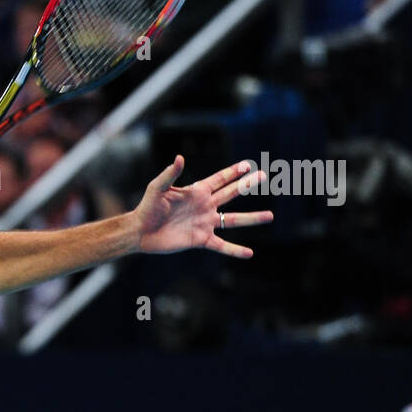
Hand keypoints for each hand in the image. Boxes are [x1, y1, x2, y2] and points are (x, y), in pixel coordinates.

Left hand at [134, 156, 271, 256]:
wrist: (140, 232)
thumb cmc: (147, 207)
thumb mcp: (157, 188)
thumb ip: (169, 174)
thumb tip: (179, 158)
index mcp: (196, 192)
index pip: (219, 179)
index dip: (233, 172)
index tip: (248, 165)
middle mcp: (204, 206)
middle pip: (231, 194)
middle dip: (247, 185)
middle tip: (263, 176)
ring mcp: (205, 223)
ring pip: (232, 219)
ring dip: (251, 218)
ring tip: (270, 216)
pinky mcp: (200, 239)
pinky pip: (222, 245)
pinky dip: (235, 250)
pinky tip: (250, 253)